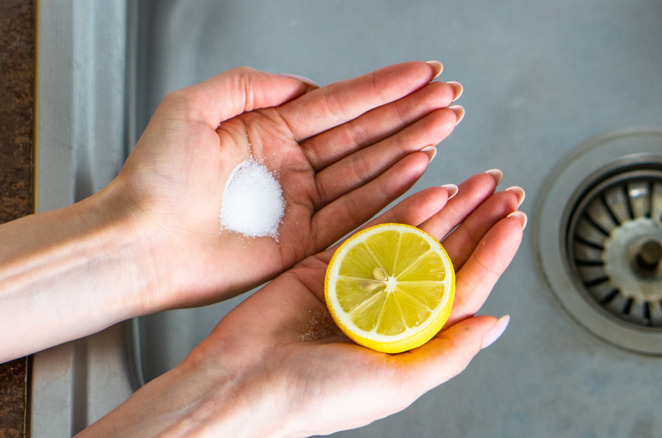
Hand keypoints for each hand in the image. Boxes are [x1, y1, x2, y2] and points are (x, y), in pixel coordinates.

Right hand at [82, 172, 525, 436]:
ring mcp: (361, 283)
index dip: (492, 255)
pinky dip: (403, 209)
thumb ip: (447, 353)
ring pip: (415, 237)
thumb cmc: (315, 397)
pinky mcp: (329, 263)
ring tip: (477, 183)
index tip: (513, 222)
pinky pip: (374, 229)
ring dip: (448, 210)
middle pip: (445, 256)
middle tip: (504, 191)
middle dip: (477, 223)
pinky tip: (432, 190)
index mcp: (410, 341)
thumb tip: (495, 323)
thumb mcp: (395, 383)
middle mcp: (391, 310)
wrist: (243, 381)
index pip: (463, 288)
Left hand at [107, 62, 462, 309]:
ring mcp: (302, 203)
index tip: (424, 73)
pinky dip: (389, 191)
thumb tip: (305, 82)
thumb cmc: (154, 179)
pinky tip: (419, 168)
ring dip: (409, 146)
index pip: (339, 103)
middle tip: (451, 98)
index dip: (384, 87)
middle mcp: (293, 165)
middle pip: (363, 133)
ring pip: (367, 169)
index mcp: (269, 131)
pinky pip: (355, 212)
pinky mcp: (304, 242)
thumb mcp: (192, 107)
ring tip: (446, 125)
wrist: (138, 243)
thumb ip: (250, 84)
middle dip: (409, 114)